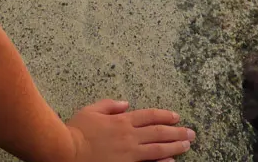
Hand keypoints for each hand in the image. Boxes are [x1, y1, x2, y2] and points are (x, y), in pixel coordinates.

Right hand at [65, 99, 195, 161]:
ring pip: (157, 148)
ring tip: (187, 145)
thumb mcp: (91, 111)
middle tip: (191, 133)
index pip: (149, 116)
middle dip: (177, 132)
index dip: (165, 116)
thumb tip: (126, 103)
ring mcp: (129, 153)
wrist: (66, 151)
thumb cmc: (76, 131)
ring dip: (174, 146)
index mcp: (122, 121)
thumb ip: (110, 105)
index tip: (176, 117)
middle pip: (159, 132)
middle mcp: (129, 136)